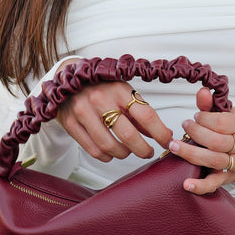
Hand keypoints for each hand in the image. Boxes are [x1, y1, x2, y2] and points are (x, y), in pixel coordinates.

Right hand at [56, 79, 172, 162]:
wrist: (67, 77)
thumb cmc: (101, 87)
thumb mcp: (123, 93)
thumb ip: (141, 114)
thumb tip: (165, 134)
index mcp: (119, 89)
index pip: (146, 115)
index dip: (160, 133)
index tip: (167, 142)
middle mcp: (100, 99)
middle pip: (128, 135)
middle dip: (143, 149)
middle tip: (148, 153)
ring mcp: (83, 111)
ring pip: (109, 146)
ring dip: (124, 154)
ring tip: (128, 152)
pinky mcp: (70, 123)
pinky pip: (92, 149)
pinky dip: (106, 156)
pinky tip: (111, 153)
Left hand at [167, 87, 234, 194]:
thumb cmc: (227, 128)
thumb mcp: (220, 113)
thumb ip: (209, 105)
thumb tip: (202, 91)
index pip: (222, 123)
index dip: (203, 120)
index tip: (193, 118)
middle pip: (217, 142)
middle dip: (195, 134)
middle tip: (183, 128)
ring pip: (214, 160)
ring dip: (191, 154)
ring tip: (175, 147)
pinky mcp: (228, 178)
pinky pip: (215, 183)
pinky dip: (200, 185)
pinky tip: (186, 184)